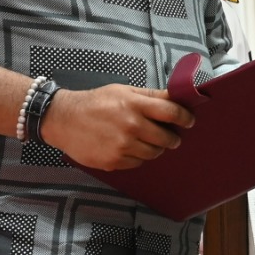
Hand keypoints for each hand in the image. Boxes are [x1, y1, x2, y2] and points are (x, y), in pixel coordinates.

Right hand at [43, 86, 194, 170]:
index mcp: (135, 105)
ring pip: (154, 153)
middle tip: (172, 136)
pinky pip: (137, 163)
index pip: (172, 113)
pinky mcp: (113, 161)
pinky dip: (138, 156)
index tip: (189, 121)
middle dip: (173, 138)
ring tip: (148, 141)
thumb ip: (151, 95)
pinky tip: (130, 147)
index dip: (185, 118)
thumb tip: (177, 97)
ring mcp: (122, 146)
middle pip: (166, 138)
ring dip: (156, 148)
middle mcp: (131, 126)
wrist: (64, 120)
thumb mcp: (123, 91)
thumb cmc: (96, 102)